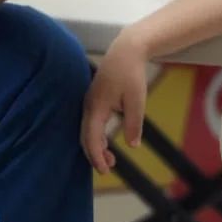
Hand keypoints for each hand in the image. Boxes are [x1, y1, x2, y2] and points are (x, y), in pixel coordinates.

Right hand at [81, 31, 148, 174]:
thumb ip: (134, 123)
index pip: (91, 138)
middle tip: (109, 168)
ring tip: (111, 158)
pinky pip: (90, 122)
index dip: (97, 157)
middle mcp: (88, 105)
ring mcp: (89, 101)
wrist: (126, 51)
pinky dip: (96, 135)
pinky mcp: (94, 98)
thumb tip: (132, 145)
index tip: (106, 171)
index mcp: (96, 107)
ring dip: (96, 145)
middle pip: (85, 137)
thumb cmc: (131, 74)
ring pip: (86, 130)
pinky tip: (106, 141)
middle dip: (94, 155)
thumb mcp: (137, 100)